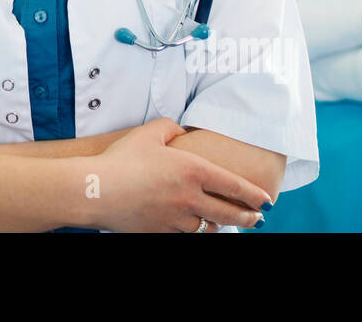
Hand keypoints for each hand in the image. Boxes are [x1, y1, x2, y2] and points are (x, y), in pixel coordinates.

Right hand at [87, 118, 269, 231]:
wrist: (95, 190)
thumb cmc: (121, 159)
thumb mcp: (148, 133)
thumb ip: (170, 127)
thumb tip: (181, 132)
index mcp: (192, 171)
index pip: (234, 186)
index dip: (254, 195)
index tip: (266, 201)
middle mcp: (189, 198)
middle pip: (229, 214)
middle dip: (248, 217)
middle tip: (258, 219)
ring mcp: (175, 219)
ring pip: (208, 228)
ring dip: (219, 225)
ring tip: (225, 222)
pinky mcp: (161, 232)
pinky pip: (185, 235)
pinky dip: (194, 231)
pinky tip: (196, 227)